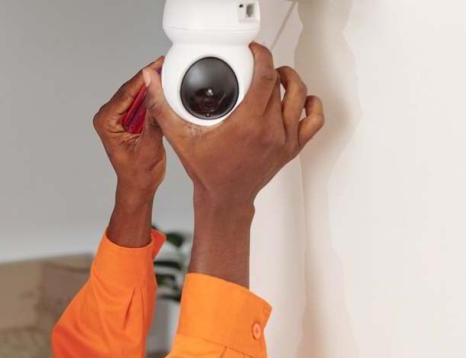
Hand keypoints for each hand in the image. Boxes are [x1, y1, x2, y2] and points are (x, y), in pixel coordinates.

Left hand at [93, 56, 166, 195]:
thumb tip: (157, 94)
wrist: (139, 186)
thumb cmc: (139, 173)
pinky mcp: (126, 119)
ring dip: (152, 85)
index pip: (126, 93)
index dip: (144, 77)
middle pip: (131, 90)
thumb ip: (153, 120)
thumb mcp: (150, 146)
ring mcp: (116, 117)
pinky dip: (152, 95)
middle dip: (149, 77)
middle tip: (166, 63)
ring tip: (168, 71)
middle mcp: (107, 116)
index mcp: (105, 122)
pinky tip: (164, 87)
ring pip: (136, 94)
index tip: (158, 64)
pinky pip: (140, 102)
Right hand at [141, 43, 323, 221]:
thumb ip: (162, 107)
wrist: (225, 200)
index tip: (252, 50)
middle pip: (279, 84)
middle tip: (253, 65)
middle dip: (268, 67)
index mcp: (248, 124)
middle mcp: (271, 130)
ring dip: (290, 79)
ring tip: (276, 75)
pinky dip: (311, 105)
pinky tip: (299, 98)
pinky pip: (314, 120)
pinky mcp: (293, 148)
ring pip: (299, 95)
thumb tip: (151, 79)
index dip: (261, 55)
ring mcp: (285, 140)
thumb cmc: (207, 172)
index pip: (265, 76)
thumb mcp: (180, 138)